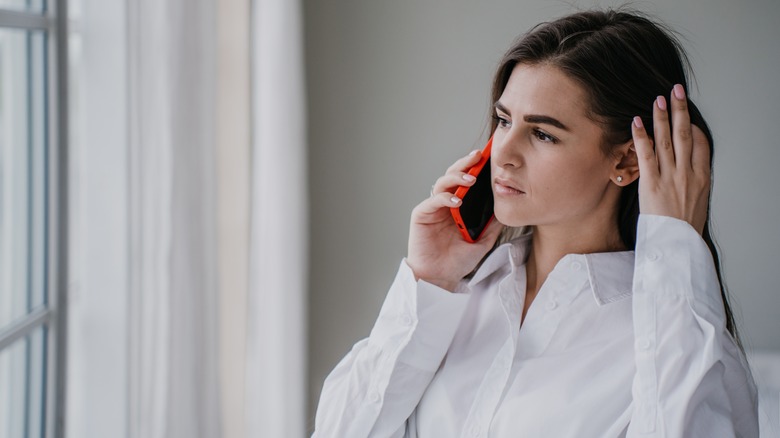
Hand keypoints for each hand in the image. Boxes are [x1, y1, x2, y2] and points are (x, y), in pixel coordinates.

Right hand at [406, 150, 503, 290]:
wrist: (441, 277)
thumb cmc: (458, 260)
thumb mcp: (484, 240)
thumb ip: (492, 223)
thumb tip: (506, 205)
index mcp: (459, 206)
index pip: (467, 181)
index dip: (476, 168)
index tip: (490, 157)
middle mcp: (445, 203)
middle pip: (453, 175)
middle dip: (466, 164)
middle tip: (479, 156)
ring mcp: (433, 208)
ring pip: (442, 183)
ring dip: (456, 177)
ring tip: (471, 179)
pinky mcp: (422, 215)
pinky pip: (433, 200)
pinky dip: (445, 197)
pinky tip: (457, 201)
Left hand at [631, 84, 710, 233]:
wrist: (678, 245)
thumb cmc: (684, 228)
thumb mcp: (697, 203)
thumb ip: (693, 184)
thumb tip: (685, 172)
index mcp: (702, 178)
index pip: (701, 144)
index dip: (693, 126)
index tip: (687, 116)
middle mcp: (688, 174)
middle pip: (684, 135)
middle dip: (680, 110)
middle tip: (676, 91)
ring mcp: (670, 177)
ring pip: (666, 140)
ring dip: (661, 117)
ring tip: (658, 99)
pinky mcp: (652, 184)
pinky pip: (646, 156)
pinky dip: (641, 137)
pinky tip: (637, 122)